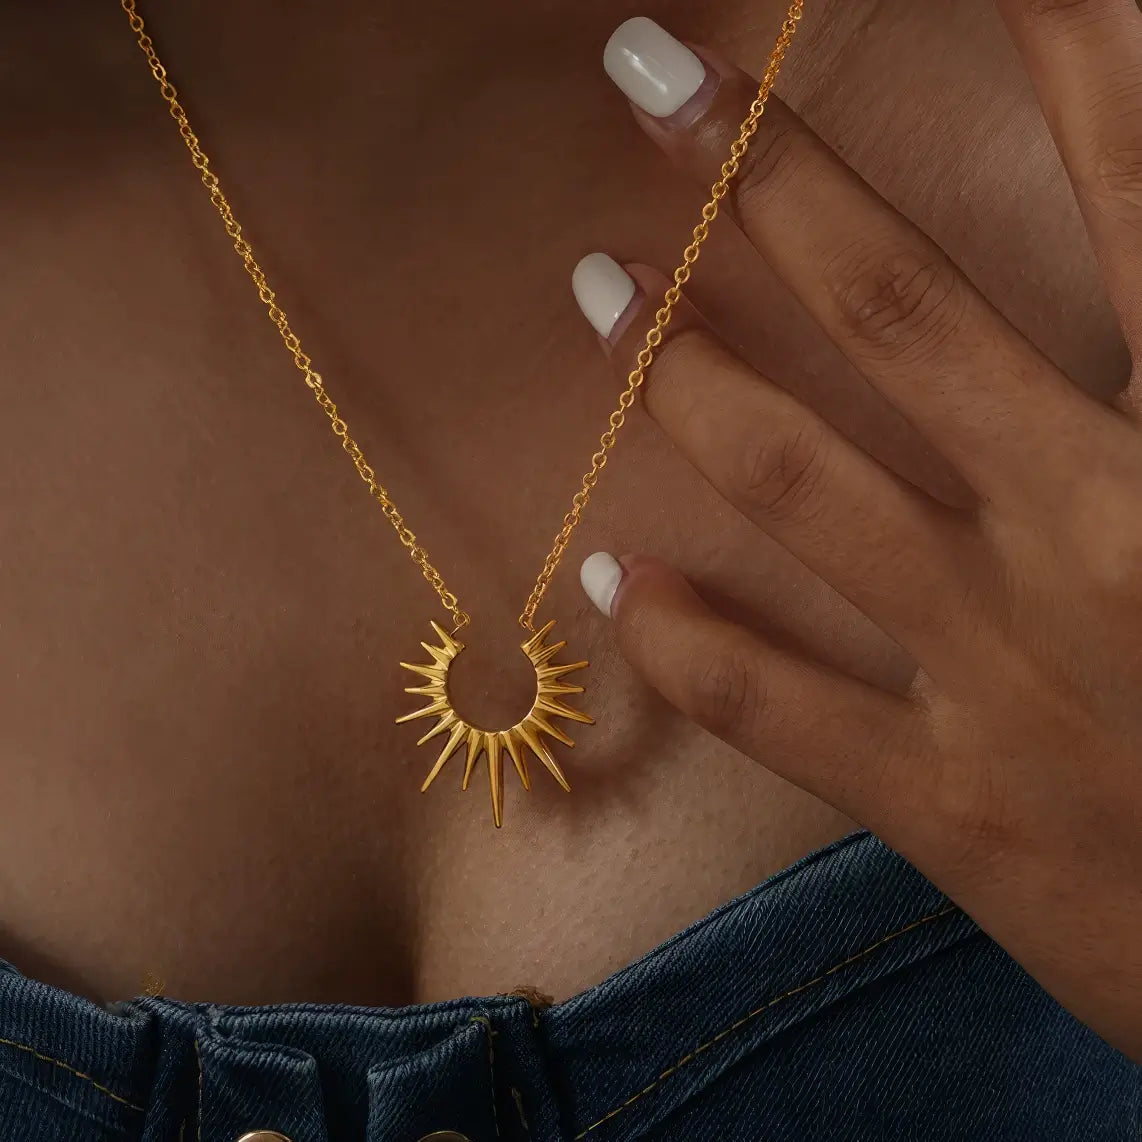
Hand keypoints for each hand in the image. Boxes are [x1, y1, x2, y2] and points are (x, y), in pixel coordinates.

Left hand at [574, 6, 1141, 1059]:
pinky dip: (689, 646)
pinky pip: (780, 710)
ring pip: (802, 484)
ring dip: (687, 373)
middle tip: (651, 77)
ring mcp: (999, 675)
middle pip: (902, 307)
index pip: (1124, 193)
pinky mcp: (950, 804)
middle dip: (774, 177)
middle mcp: (1089, 534)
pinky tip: (612, 583)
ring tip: (599, 288)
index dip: (1048, 58)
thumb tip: (1128, 281)